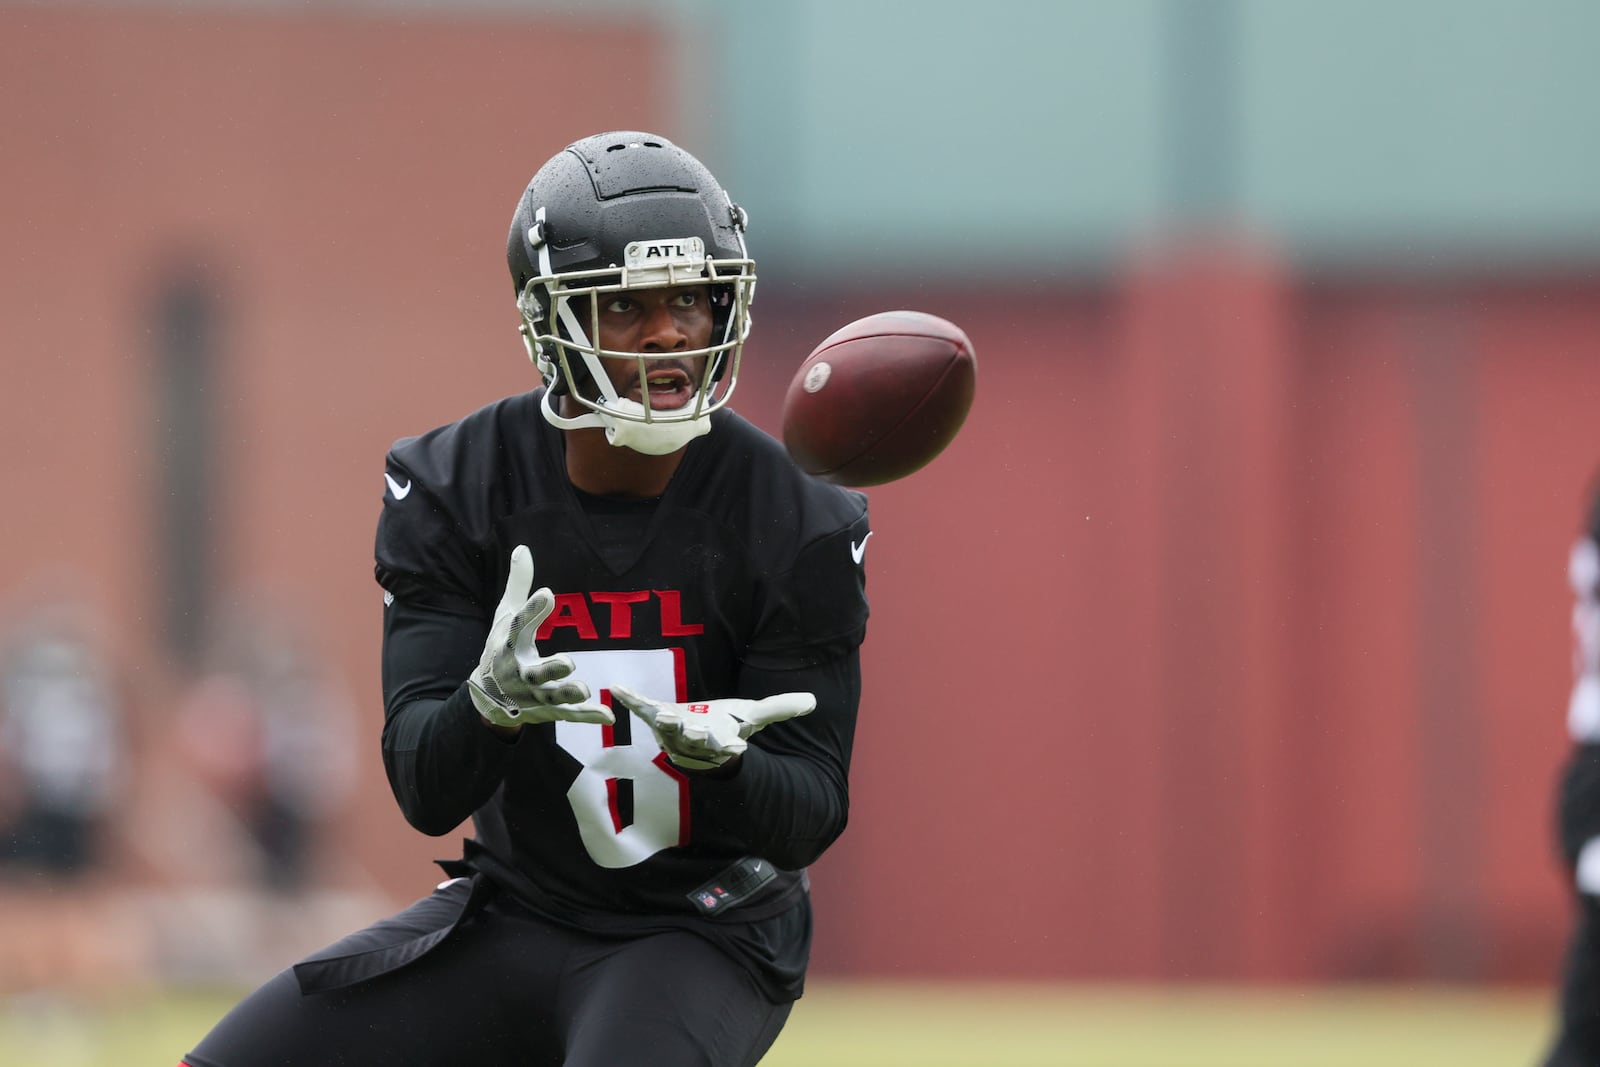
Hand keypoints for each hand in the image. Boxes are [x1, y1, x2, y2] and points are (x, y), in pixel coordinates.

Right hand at [467, 545, 612, 729]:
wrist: (487, 696)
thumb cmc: (500, 648)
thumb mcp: (505, 617)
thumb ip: (518, 586)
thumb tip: (522, 548)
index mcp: (508, 646)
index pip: (518, 627)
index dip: (532, 611)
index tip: (548, 593)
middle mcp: (519, 672)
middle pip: (534, 672)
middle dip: (550, 670)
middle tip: (568, 662)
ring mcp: (533, 695)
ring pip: (552, 697)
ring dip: (568, 694)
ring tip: (585, 690)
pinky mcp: (547, 709)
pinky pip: (568, 715)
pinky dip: (587, 716)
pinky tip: (608, 714)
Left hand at [608, 685, 814, 769]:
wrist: (697, 740)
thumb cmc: (725, 727)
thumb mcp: (753, 717)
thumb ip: (780, 708)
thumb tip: (812, 701)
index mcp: (719, 740)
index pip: (727, 746)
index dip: (730, 746)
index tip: (738, 747)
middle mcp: (694, 740)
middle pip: (694, 740)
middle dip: (694, 735)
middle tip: (695, 730)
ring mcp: (671, 732)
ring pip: (666, 729)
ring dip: (664, 722)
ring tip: (661, 714)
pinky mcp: (656, 719)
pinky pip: (641, 709)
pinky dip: (630, 699)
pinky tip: (617, 689)